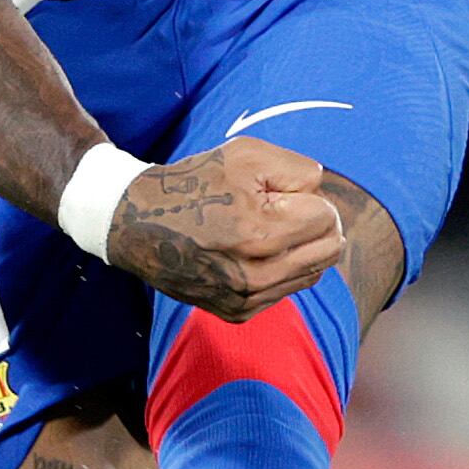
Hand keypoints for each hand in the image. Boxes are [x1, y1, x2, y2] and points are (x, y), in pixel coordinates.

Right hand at [105, 139, 350, 320]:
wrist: (137, 225)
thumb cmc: (193, 185)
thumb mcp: (245, 156)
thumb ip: (297, 170)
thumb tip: (321, 193)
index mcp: (261, 233)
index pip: (328, 217)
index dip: (308, 197)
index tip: (278, 192)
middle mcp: (257, 275)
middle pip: (330, 249)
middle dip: (315, 223)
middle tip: (283, 209)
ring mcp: (247, 298)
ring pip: (314, 272)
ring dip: (299, 248)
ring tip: (264, 229)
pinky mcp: (238, 312)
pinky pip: (286, 289)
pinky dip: (278, 269)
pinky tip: (250, 252)